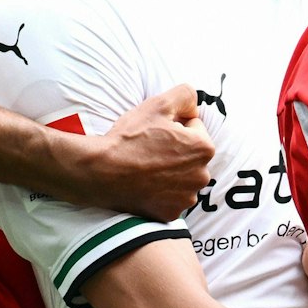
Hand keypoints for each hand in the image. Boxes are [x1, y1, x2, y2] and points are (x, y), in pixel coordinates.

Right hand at [72, 85, 214, 220]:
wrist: (102, 171)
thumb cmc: (131, 138)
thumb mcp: (159, 103)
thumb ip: (185, 95)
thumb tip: (193, 105)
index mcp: (204, 148)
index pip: (195, 128)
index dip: (174, 125)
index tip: (156, 131)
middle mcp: (201, 176)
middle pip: (190, 154)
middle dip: (175, 149)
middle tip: (149, 148)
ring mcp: (186, 198)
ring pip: (181, 176)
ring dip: (169, 171)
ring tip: (145, 165)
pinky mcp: (170, 213)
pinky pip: (169, 197)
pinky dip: (160, 191)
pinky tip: (144, 183)